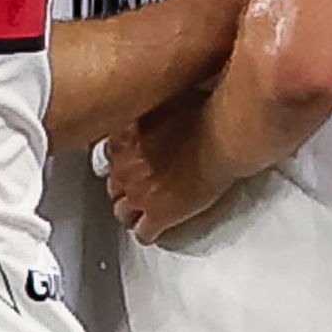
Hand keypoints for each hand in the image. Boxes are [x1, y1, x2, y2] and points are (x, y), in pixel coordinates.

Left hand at [105, 93, 231, 238]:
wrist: (222, 134)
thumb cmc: (205, 111)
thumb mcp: (166, 98)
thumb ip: (152, 106)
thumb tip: (155, 101)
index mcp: (124, 137)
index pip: (110, 156)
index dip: (122, 162)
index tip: (130, 164)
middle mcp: (124, 166)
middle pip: (113, 185)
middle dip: (124, 188)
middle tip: (137, 189)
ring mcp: (139, 192)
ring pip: (122, 213)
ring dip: (132, 213)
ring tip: (143, 215)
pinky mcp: (160, 214)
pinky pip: (145, 233)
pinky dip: (150, 233)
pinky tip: (157, 232)